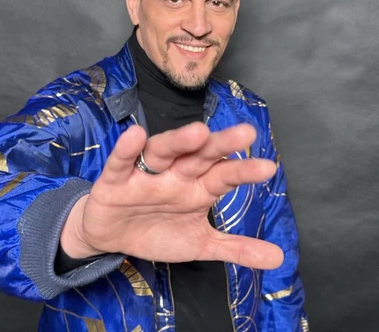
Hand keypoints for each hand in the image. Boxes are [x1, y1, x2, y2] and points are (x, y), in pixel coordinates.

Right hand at [61, 122, 283, 269]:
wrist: (112, 236)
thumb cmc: (157, 231)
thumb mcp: (199, 243)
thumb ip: (235, 248)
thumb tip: (279, 257)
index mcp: (196, 189)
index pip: (222, 176)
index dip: (243, 172)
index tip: (268, 168)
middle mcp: (174, 176)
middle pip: (198, 156)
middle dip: (219, 145)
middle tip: (244, 133)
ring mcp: (145, 175)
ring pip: (163, 152)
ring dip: (178, 142)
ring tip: (198, 133)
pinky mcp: (115, 179)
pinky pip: (120, 163)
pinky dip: (127, 150)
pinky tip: (136, 136)